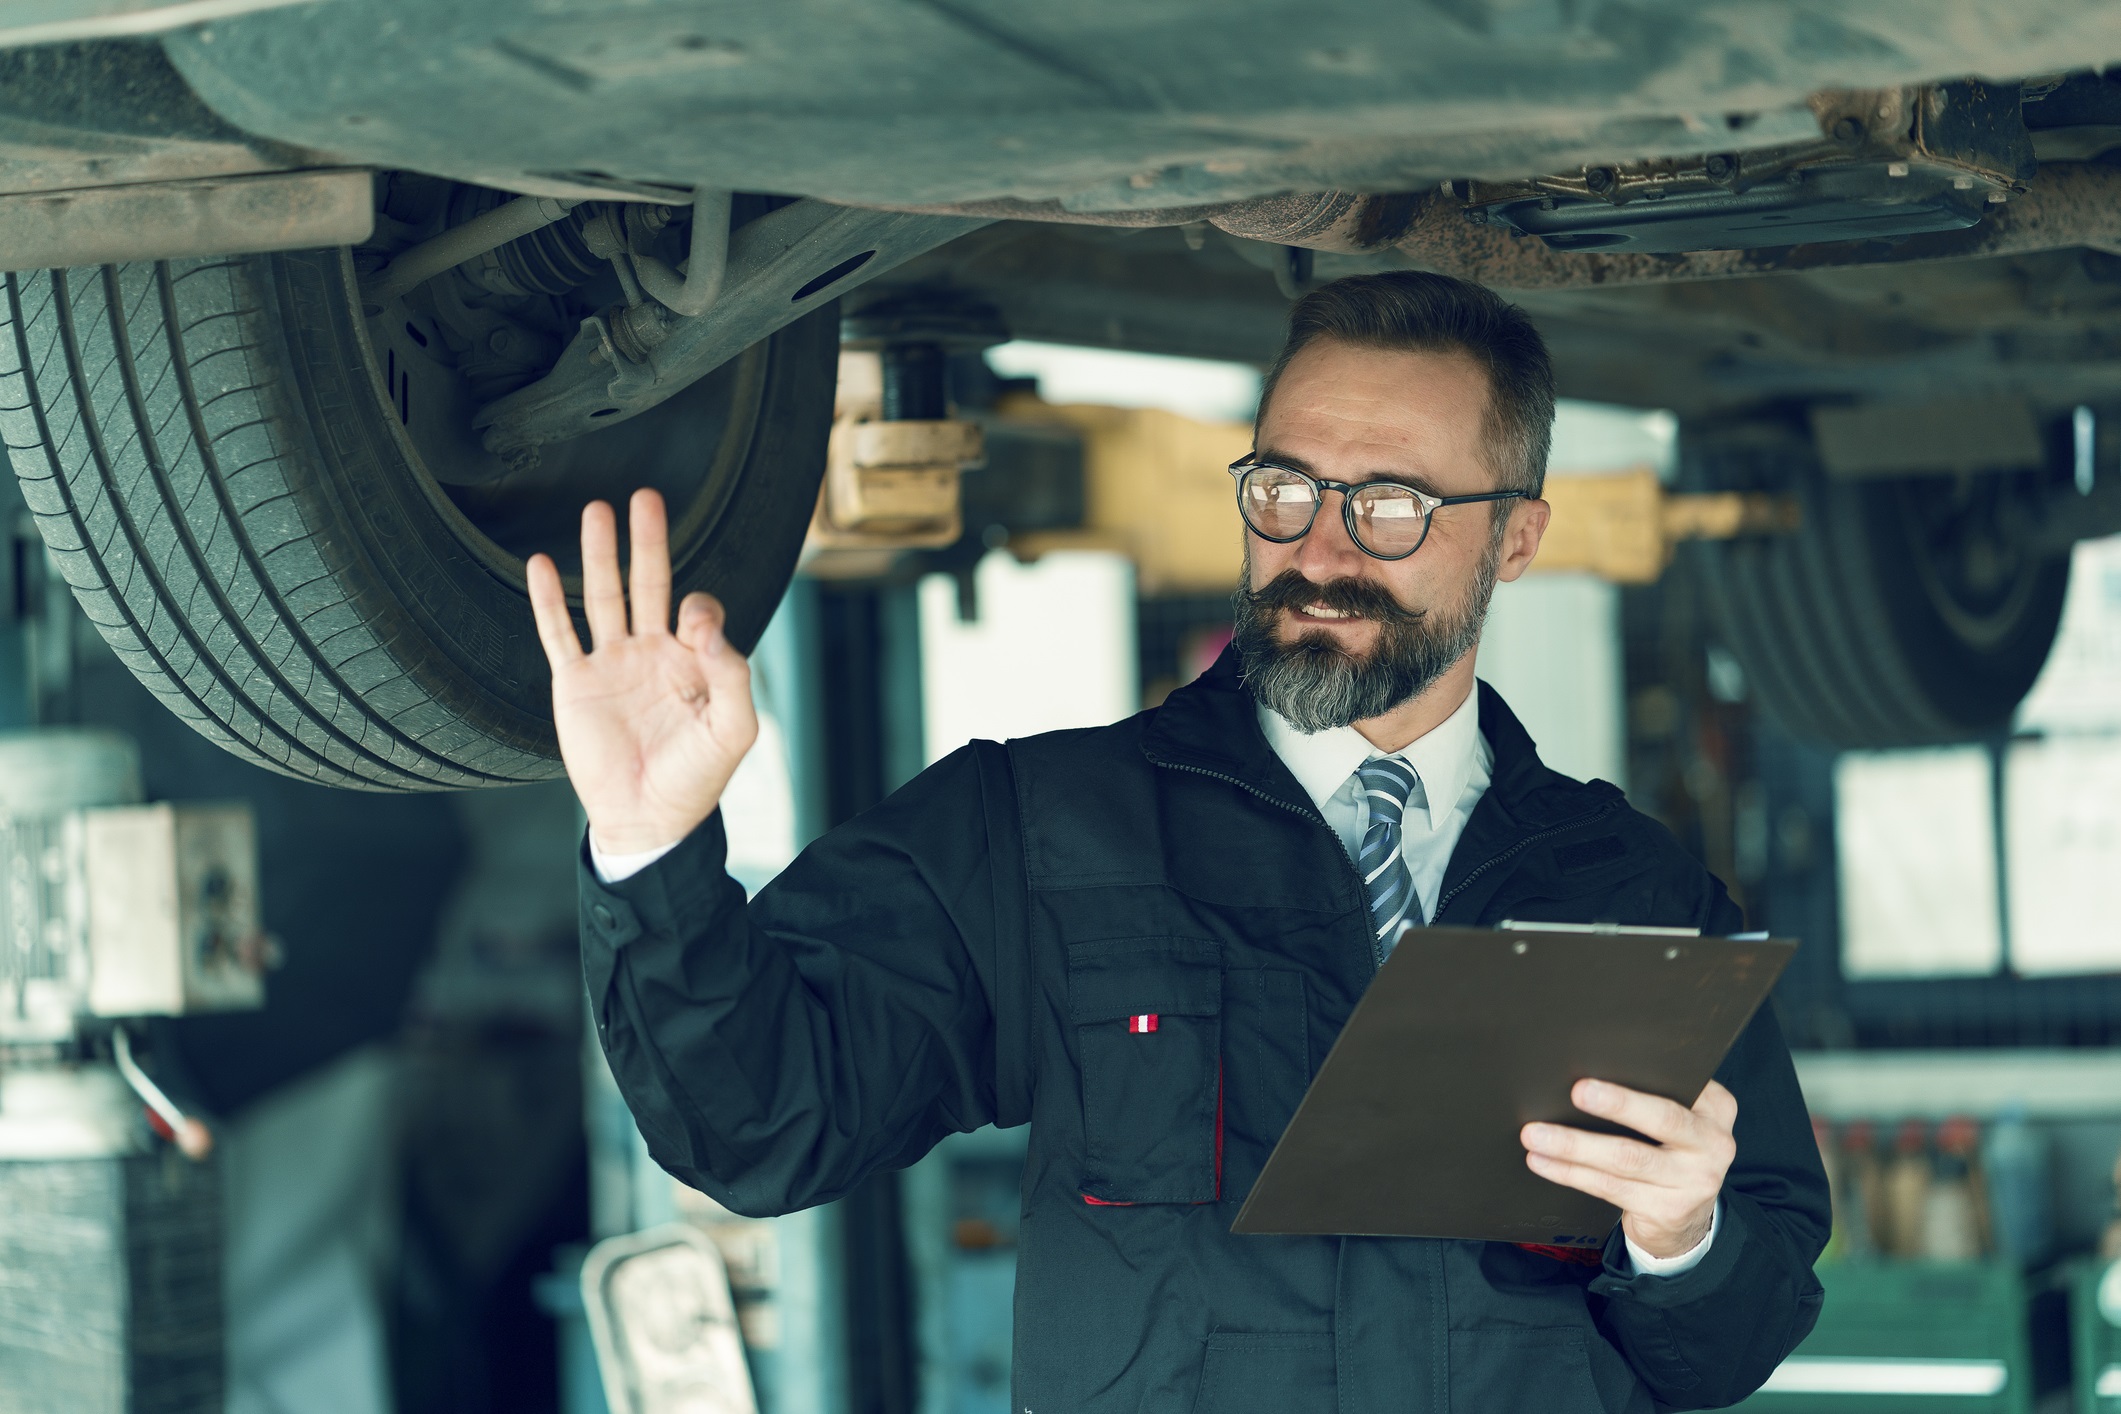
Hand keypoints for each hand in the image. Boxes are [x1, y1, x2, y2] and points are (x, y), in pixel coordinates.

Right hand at [526, 489, 757, 855]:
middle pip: (649, 583)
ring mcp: (612, 664)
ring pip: (604, 596)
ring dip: (600, 555)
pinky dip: (548, 599)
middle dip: (647, 541)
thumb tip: (703, 624)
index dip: (700, 608)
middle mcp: (652, 653)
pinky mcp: (576, 682)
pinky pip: (559, 632)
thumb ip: (734, 673)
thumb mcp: (735, 729)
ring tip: (598, 510)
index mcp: (693, 661)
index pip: (697, 610)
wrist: (649, 818)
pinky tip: (540, 564)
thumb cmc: (697, 779)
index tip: (695, 627)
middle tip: (646, 498)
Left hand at [1520, 1078, 1737, 1260]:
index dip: (1640, 1077)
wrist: (1687, 1219)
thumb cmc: (1670, 1152)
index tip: (1606, 1066)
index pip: (1677, 1084)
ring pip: (1626, 1157)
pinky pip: (1609, 1187)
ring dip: (1574, 1144)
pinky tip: (1544, 1161)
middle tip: (1577, 1091)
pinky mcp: (1668, 1210)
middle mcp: (1713, 1144)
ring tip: (1536, 1134)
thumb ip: (1653, 1095)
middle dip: (1617, 1103)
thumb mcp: (1679, 1122)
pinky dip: (1570, 1172)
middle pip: (1661, 1118)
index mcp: (1716, 1108)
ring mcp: (1694, 1181)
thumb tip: (1589, 1072)